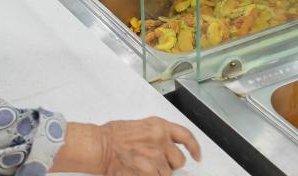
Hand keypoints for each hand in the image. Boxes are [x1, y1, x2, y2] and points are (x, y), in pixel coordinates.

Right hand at [51, 119, 200, 174]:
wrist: (100, 146)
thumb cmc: (113, 136)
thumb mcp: (140, 126)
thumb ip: (157, 134)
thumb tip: (166, 146)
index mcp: (159, 126)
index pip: (186, 136)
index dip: (194, 148)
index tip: (196, 155)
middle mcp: (161, 141)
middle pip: (179, 160)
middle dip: (171, 164)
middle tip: (158, 162)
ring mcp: (156, 158)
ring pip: (167, 174)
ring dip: (158, 173)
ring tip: (142, 166)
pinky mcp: (150, 172)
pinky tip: (140, 171)